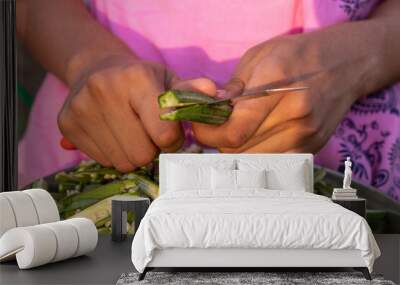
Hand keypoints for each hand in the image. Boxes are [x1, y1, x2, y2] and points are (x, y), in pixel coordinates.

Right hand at [58, 54, 215, 170]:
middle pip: (141, 155)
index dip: (172, 140)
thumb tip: (213, 92)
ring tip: (133, 133)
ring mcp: (81, 108)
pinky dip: (114, 154)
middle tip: (150, 134)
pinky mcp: (66, 124)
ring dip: (134, 154)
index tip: (170, 132)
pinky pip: (103, 161)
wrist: (97, 69)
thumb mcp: (169, 80)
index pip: (164, 134)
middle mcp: (104, 90)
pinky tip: (114, 134)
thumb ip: (191, 92)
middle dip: (152, 150)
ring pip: (122, 162)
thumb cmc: (142, 80)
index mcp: (136, 79)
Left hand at [193, 22, 384, 152]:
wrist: (346, 65)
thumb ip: (232, 87)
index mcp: (276, 84)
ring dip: (237, 149)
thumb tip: (209, 109)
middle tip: (217, 125)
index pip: (234, 131)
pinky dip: (256, 155)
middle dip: (219, 140)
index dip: (208, 134)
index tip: (201, 125)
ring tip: (238, 129)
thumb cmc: (297, 56)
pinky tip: (257, 137)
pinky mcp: (311, 148)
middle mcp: (294, 114)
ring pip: (252, 160)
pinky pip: (271, 163)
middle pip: (239, 150)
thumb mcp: (259, 57)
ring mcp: (305, 135)